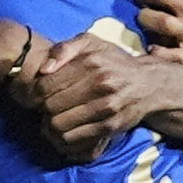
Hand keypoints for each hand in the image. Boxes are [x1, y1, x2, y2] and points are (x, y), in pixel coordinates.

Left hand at [26, 32, 172, 162]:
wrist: (148, 84)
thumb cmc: (113, 62)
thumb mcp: (91, 43)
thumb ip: (64, 49)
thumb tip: (44, 70)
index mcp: (91, 62)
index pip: (46, 84)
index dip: (33, 93)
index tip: (35, 96)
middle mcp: (99, 84)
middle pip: (50, 106)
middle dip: (42, 109)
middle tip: (44, 108)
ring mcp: (106, 107)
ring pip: (59, 125)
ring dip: (50, 126)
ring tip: (52, 120)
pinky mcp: (110, 126)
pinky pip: (75, 139)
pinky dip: (64, 138)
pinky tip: (65, 130)